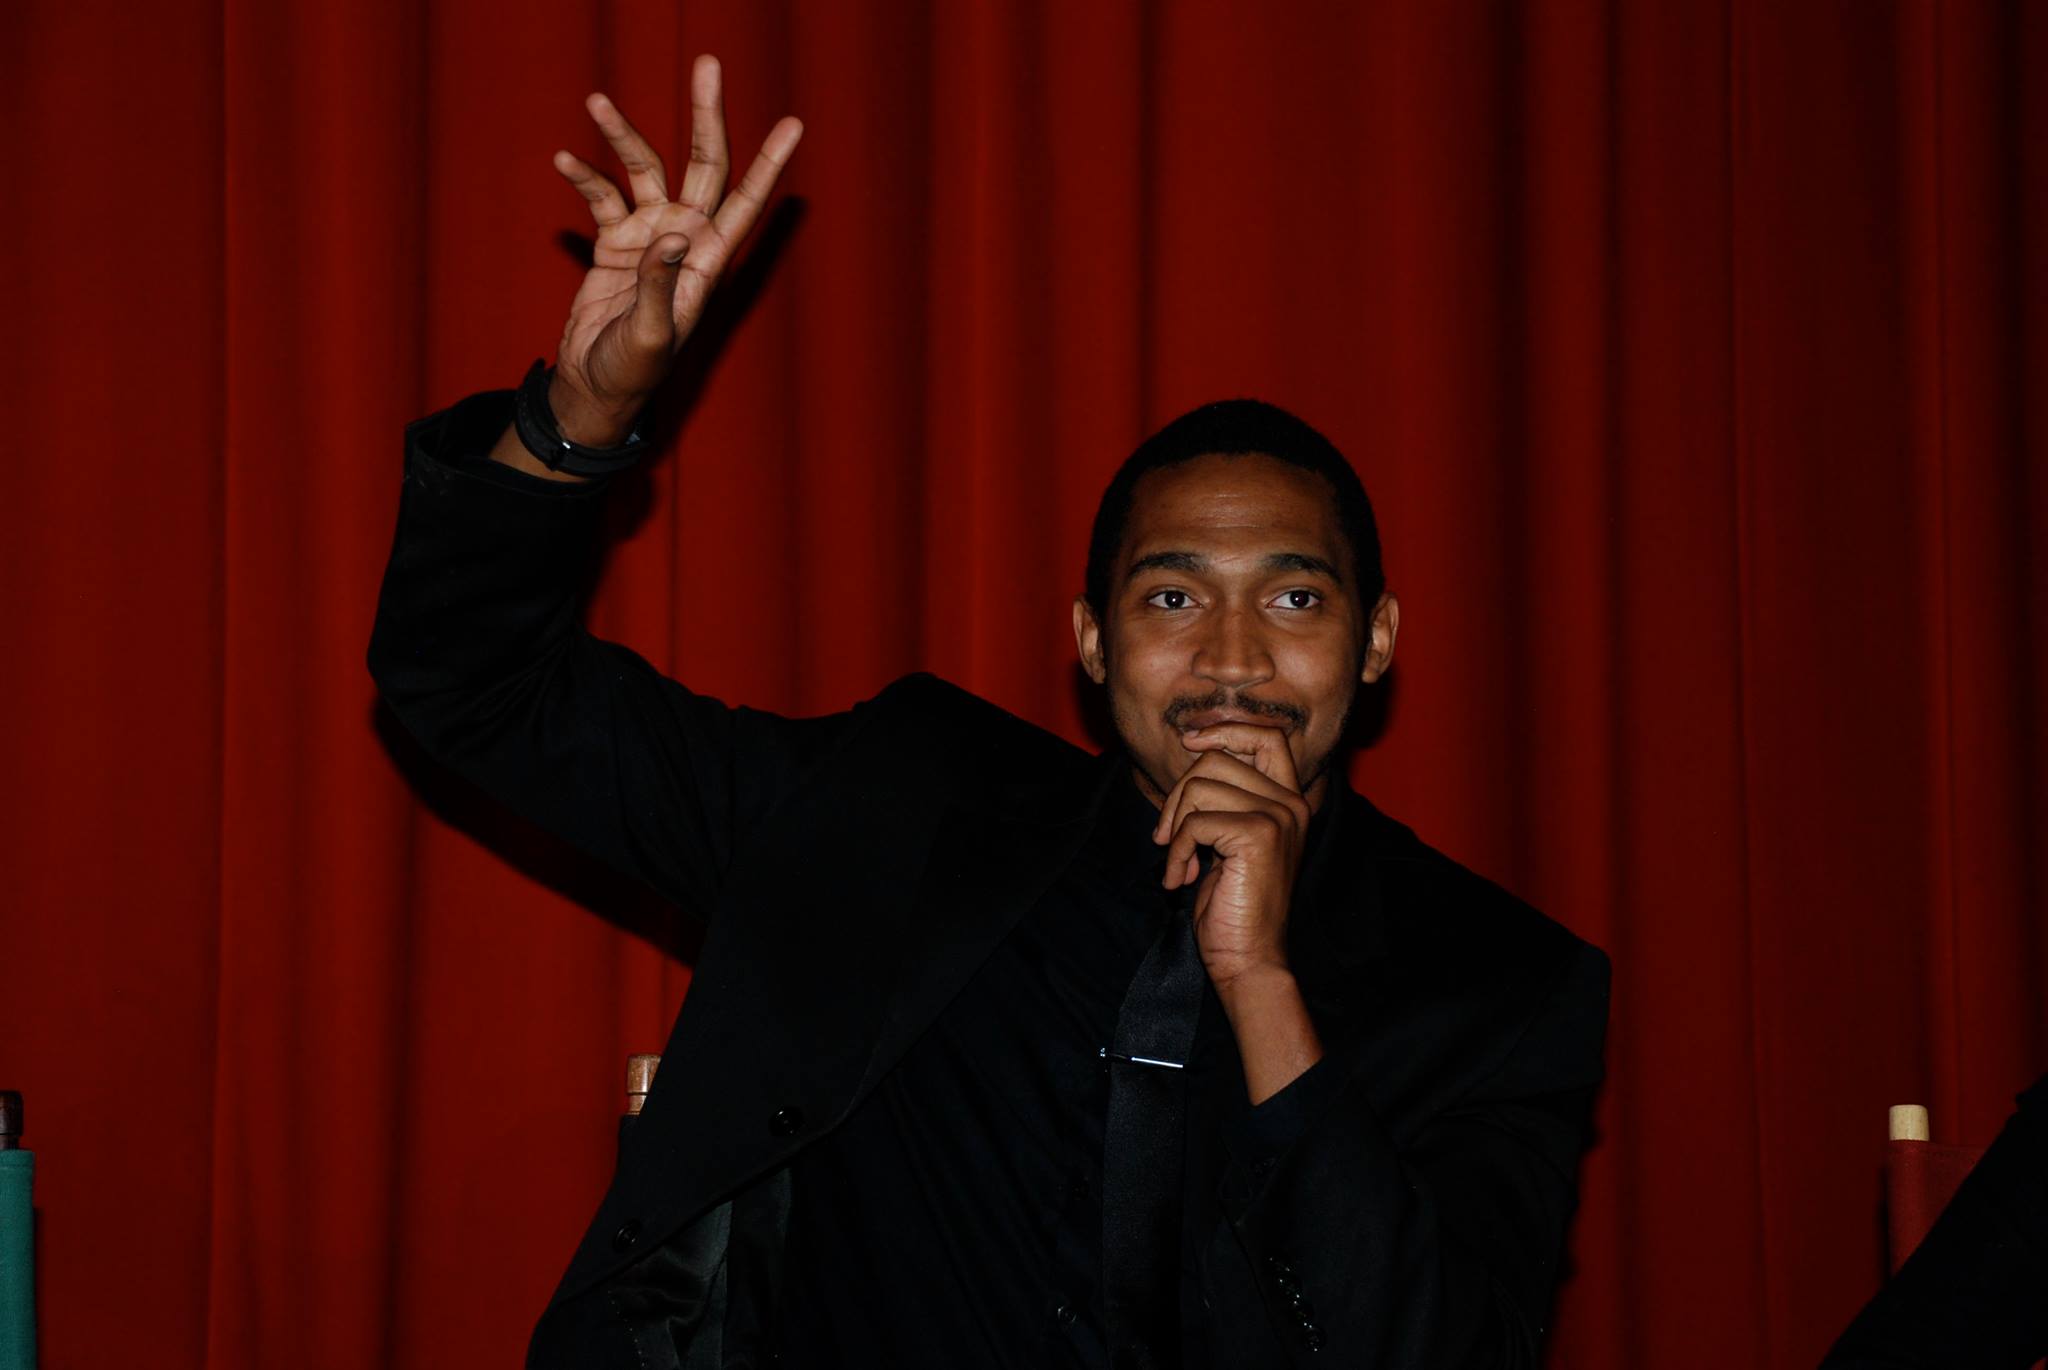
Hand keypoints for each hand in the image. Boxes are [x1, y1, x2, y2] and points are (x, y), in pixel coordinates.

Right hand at [547, 56, 801, 436]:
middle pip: (704, 163)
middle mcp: (687, 238)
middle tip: (708, 64)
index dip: (770, 163)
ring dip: (623, 136)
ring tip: (596, 102)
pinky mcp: (615, 242)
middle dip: (706, 115)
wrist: (595, 386)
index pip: (746, 200)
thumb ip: (661, 284)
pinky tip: (564, 160)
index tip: (793, 122)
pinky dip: (585, 176)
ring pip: (646, 169)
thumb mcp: (651, 334)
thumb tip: (674, 234)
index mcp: (710, 260)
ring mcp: (651, 236)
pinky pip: (603, 196)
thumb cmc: (634, 371)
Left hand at [1151, 723, 1313, 989]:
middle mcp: (1290, 804)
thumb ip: (1224, 799)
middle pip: (1217, 758)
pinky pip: (1194, 822)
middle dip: (1178, 793)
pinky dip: (1175, 851)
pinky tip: (1181, 878)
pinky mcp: (1258, 835)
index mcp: (1288, 802)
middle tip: (1168, 834)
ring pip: (1200, 786)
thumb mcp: (1229, 841)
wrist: (1248, 957)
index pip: (1267, 736)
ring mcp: (1278, 817)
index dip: (1225, 729)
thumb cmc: (1232, 904)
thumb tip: (1195, 751)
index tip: (1189, 742)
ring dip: (1174, 827)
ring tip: (1178, 861)